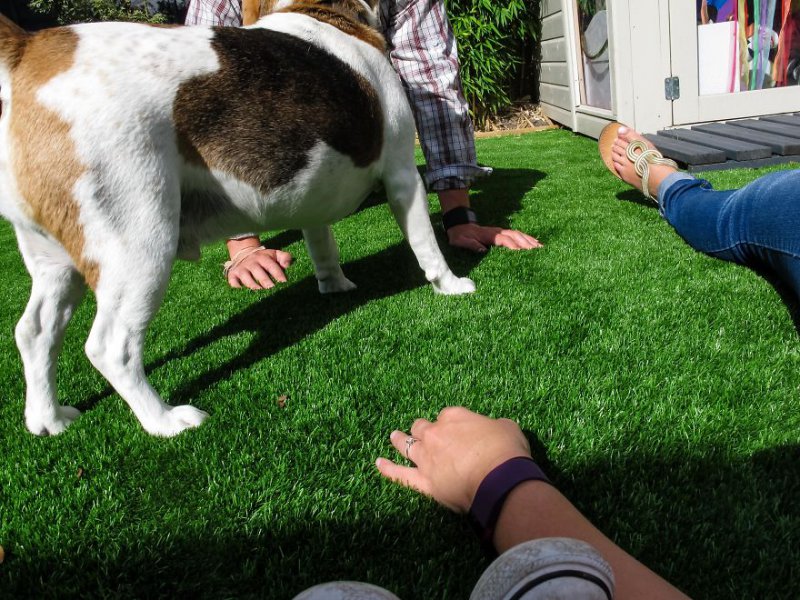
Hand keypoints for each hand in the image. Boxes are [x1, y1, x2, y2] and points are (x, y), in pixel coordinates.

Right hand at [225, 239, 292, 289]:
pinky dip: (236, 285)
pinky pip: (232, 281)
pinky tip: (242, 290)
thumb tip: (287, 265)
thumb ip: (284, 258)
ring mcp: (241, 269)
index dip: (278, 274)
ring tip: (260, 292)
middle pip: (258, 272)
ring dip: (252, 285)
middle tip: (272, 289)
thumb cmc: (264, 258)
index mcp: (263, 258)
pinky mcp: (233, 274)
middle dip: (265, 281)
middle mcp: (252, 263)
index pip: (271, 266)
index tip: (284, 282)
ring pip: (245, 277)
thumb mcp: (275, 254)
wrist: (244, 253)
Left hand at [376, 407, 531, 512]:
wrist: (500, 480)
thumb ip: (496, 426)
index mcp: (455, 417)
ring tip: (394, 436)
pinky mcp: (424, 482)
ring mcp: (426, 458)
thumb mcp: (508, 428)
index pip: (446, 416)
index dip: (450, 424)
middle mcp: (436, 434)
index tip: (456, 431)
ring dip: (399, 440)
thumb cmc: (507, 451)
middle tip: (420, 430)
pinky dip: (388, 469)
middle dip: (422, 429)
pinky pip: (401, 475)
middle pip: (422, 428)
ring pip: (407, 446)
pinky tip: (378, 464)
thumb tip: (496, 429)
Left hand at [446, 223, 542, 251]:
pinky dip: (526, 238)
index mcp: (489, 235)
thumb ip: (471, 245)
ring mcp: (501, 231)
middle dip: (527, 243)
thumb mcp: (461, 241)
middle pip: (515, 236)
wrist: (460, 226)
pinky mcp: (502, 233)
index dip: (513, 246)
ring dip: (529, 240)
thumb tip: (482, 250)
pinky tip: (533, 243)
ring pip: (518, 234)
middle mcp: (498, 232)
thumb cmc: (460, 236)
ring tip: (540, 247)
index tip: (522, 253)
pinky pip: (516, 235)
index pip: (505, 240)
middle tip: (538, 250)